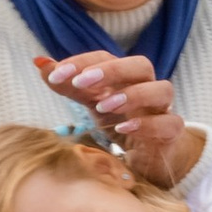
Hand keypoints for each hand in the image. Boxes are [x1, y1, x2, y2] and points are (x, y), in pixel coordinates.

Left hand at [34, 52, 205, 185]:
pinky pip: (170, 123)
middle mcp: (146, 87)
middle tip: (82, 82)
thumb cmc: (120, 121)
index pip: (107, 57)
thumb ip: (68, 84)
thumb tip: (39, 62)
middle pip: (141, 65)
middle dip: (112, 70)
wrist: (151, 154)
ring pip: (162, 90)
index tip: (56, 74)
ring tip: (103, 106)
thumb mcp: (91, 102)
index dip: (82, 62)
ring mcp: (162, 109)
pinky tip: (124, 129)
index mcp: (125, 76)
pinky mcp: (171, 132)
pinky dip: (147, 124)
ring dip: (133, 94)